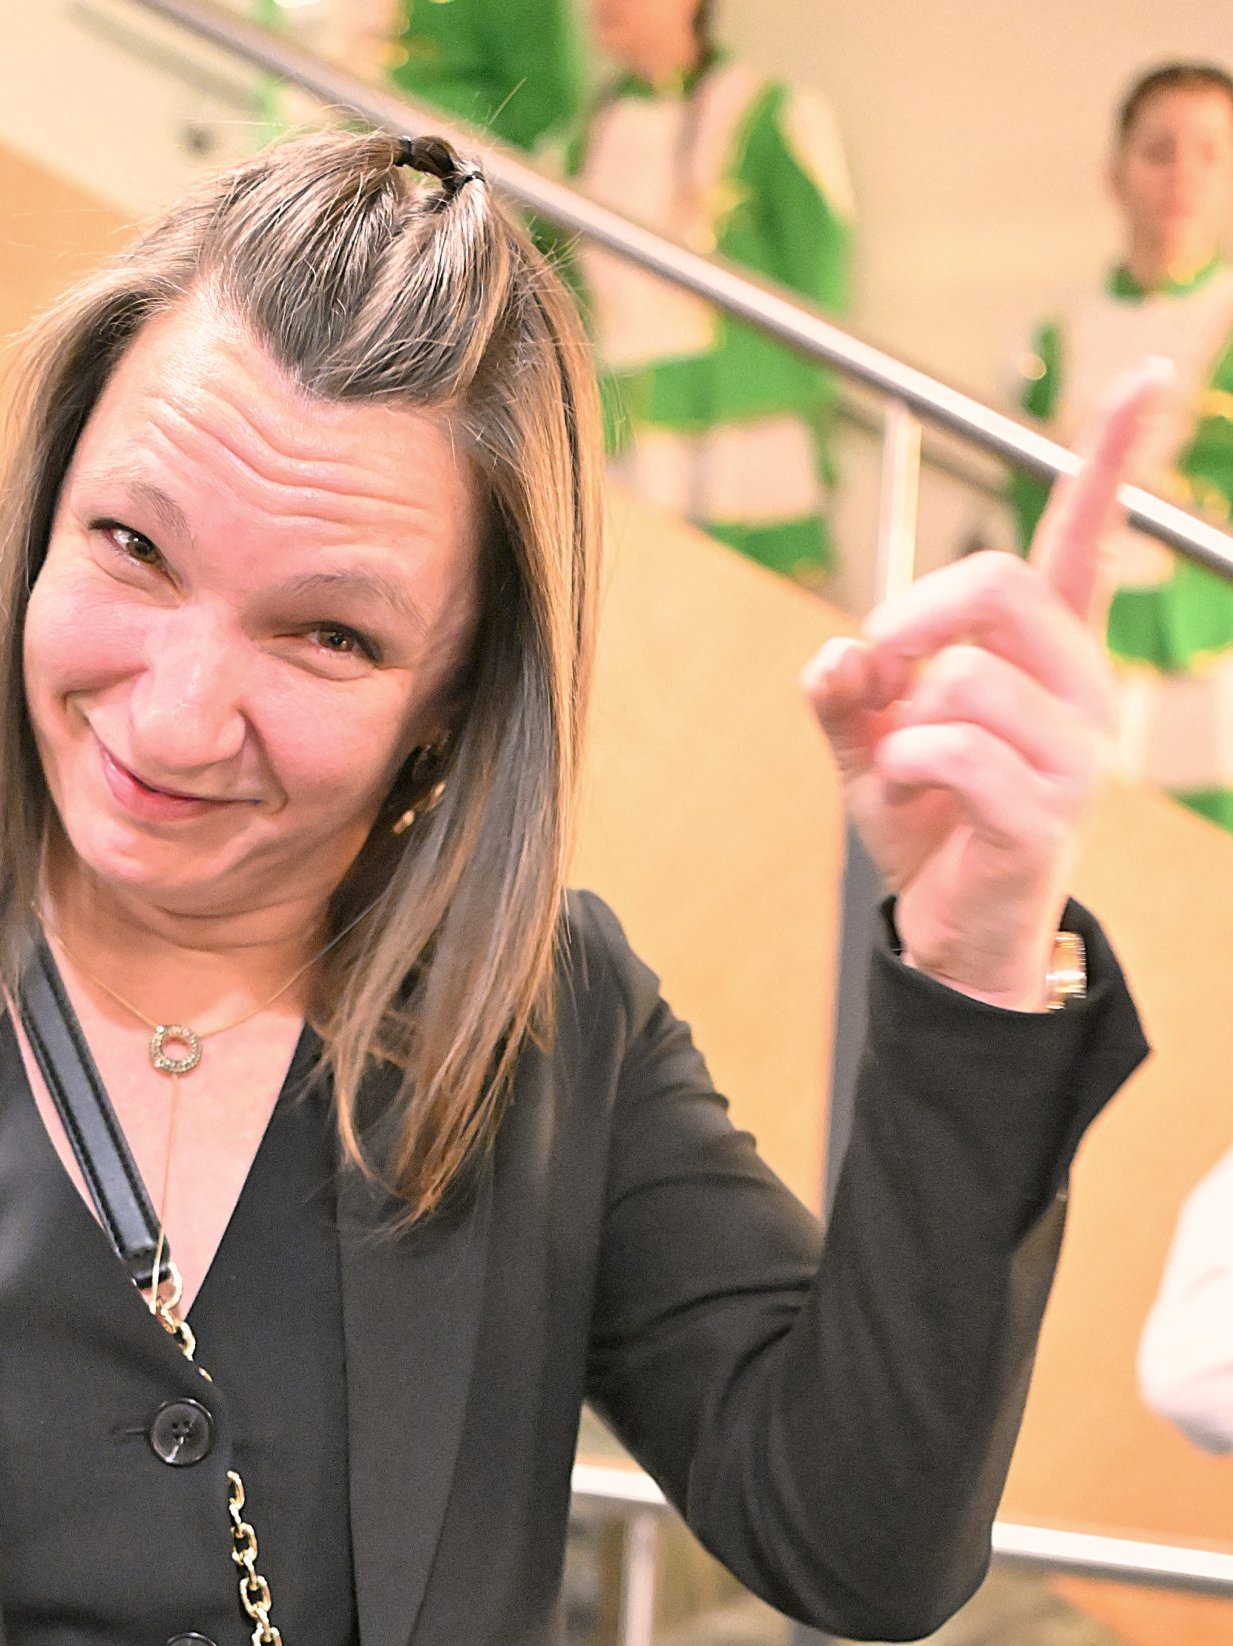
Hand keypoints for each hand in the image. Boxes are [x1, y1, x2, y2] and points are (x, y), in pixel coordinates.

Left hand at [803, 359, 1171, 1009]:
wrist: (952, 933)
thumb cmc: (926, 824)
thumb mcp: (867, 743)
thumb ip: (845, 689)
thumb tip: (838, 652)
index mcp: (1049, 654)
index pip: (1087, 538)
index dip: (1110, 456)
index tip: (1144, 375)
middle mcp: (1080, 689)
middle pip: (996, 583)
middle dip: (911, 616)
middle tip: (874, 670)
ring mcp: (1075, 751)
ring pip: (963, 677)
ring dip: (899, 719)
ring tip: (902, 764)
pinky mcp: (1046, 810)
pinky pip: (951, 748)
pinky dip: (902, 764)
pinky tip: (910, 793)